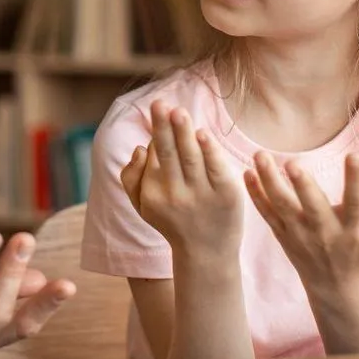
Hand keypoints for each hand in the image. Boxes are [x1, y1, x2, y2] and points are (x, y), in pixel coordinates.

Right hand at [121, 100, 242, 258]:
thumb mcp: (142, 206)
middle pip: (168, 154)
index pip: (154, 156)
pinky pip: (216, 168)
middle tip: (159, 104)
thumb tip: (139, 148)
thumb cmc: (172, 221)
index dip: (159, 134)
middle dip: (163, 128)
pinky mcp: (227, 196)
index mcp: (153, 193)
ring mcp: (202, 195)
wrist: (206, 254)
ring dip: (184, 133)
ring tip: (178, 112)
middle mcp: (174, 194)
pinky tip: (202, 134)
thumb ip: (130, 177)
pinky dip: (209, 150)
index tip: (162, 111)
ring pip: (191, 157)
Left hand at [245, 151, 358, 299]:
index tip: (355, 156)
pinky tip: (246, 173)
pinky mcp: (282, 235)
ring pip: (282, 206)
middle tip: (293, 163)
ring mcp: (300, 235)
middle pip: (313, 207)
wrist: (336, 287)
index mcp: (354, 231)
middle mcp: (325, 233)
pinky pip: (266, 213)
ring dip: (269, 181)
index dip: (357, 181)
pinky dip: (255, 194)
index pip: (358, 204)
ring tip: (260, 156)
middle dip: (304, 186)